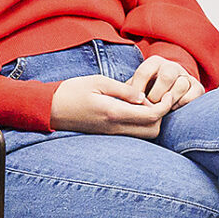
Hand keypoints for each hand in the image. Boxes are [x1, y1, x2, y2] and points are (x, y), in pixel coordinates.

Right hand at [49, 73, 170, 137]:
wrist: (49, 109)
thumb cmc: (72, 91)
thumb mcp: (98, 82)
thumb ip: (124, 90)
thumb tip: (143, 97)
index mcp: (114, 112)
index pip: (151, 116)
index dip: (166, 105)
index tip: (168, 93)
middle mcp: (114, 128)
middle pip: (153, 131)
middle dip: (161, 116)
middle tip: (157, 98)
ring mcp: (111, 134)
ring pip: (144, 136)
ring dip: (151, 121)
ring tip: (145, 103)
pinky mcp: (107, 135)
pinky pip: (132, 134)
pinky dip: (140, 123)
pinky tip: (134, 109)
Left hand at [128, 54, 203, 109]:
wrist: (165, 98)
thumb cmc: (145, 95)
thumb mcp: (135, 89)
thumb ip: (128, 92)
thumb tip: (119, 101)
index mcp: (154, 62)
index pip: (144, 72)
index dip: (138, 90)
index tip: (134, 103)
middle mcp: (171, 66)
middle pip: (167, 76)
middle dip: (156, 95)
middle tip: (150, 108)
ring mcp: (186, 76)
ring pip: (181, 84)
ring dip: (170, 101)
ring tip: (161, 110)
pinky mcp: (198, 87)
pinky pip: (192, 96)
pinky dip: (182, 105)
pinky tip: (173, 110)